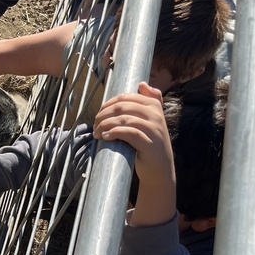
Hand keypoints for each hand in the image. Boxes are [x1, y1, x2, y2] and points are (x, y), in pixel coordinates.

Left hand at [93, 82, 175, 225]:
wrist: (160, 169)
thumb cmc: (150, 144)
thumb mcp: (151, 121)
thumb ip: (149, 102)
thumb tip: (142, 84)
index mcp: (155, 106)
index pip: (127, 97)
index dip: (109, 103)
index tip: (99, 113)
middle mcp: (156, 115)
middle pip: (123, 107)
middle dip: (104, 114)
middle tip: (95, 124)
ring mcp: (154, 129)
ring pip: (124, 119)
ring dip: (105, 125)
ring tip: (97, 132)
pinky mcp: (149, 143)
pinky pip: (129, 133)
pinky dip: (114, 133)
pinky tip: (105, 137)